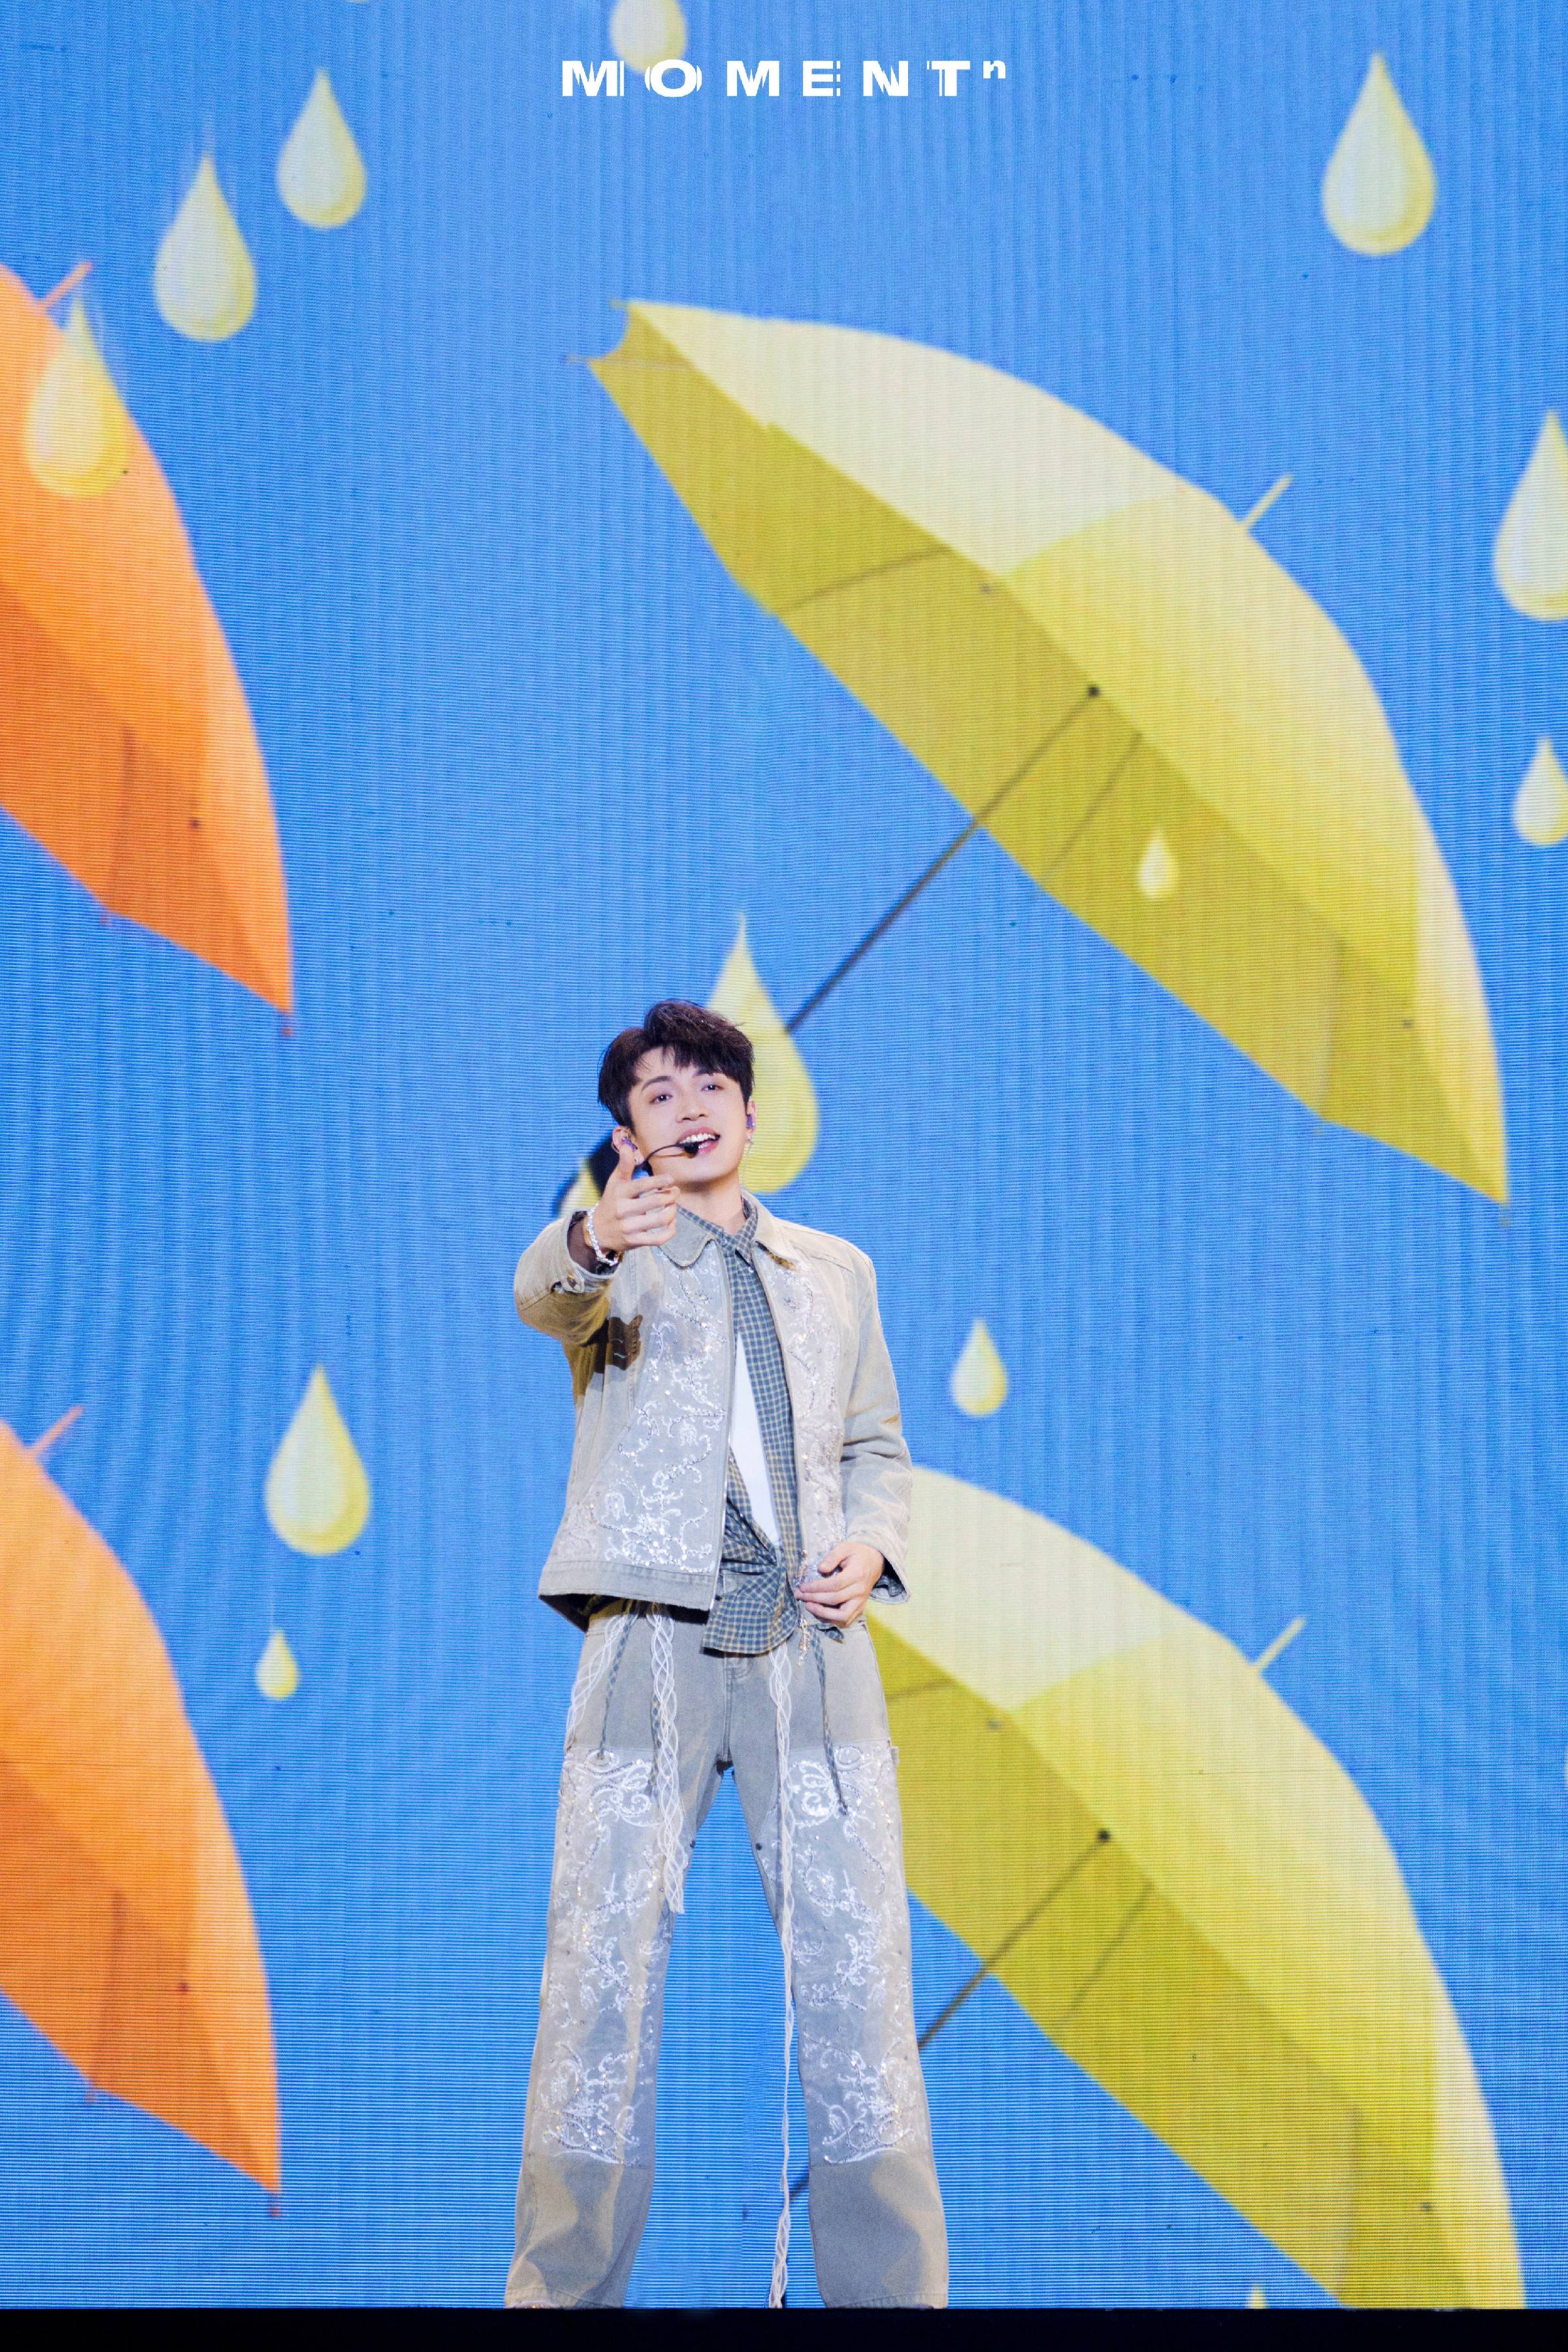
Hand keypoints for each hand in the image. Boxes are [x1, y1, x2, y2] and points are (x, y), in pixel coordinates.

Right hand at [575, 1133, 677, 1258]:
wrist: (597, 1231)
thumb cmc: (610, 1202)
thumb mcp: (614, 1183)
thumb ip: (623, 1165)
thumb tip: (627, 1145)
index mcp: (620, 1194)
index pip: (641, 1185)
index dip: (659, 1181)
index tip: (671, 1179)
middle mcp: (623, 1210)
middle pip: (655, 1202)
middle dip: (671, 1195)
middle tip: (676, 1191)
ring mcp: (630, 1227)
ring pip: (660, 1220)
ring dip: (672, 1211)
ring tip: (673, 1205)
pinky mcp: (635, 1241)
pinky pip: (659, 1239)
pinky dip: (670, 1231)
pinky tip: (672, 1223)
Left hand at [796, 1541, 882, 1629]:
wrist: (875, 1561)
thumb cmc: (857, 1553)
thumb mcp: (845, 1547)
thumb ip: (832, 1557)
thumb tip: (820, 1569)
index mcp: (857, 1574)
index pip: (834, 1585)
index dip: (816, 1587)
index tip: (802, 1587)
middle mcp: (860, 1591)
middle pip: (835, 1600)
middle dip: (814, 1599)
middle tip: (799, 1595)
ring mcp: (861, 1601)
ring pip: (843, 1616)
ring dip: (823, 1614)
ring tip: (808, 1606)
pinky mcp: (860, 1608)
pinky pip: (846, 1620)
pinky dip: (832, 1620)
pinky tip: (819, 1612)